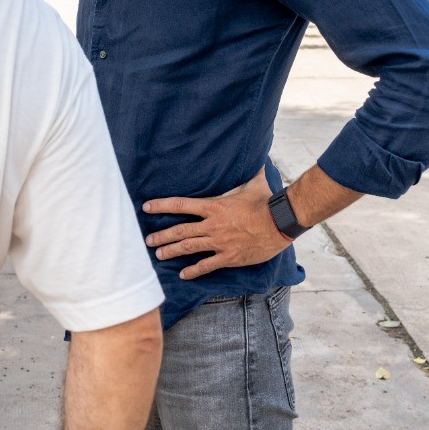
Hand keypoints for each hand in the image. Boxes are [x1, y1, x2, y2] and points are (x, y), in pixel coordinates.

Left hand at [142, 167, 290, 280]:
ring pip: (188, 248)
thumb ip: (247, 170)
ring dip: (171, 251)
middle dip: (161, 235)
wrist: (281, 223)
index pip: (180, 205)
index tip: (146, 207)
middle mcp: (212, 225)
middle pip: (180, 230)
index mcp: (214, 206)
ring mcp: (220, 242)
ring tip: (159, 254)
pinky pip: (207, 266)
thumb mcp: (253, 182)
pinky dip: (194, 271)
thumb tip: (253, 155)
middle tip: (147, 240)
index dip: (161, 205)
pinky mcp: (229, 257)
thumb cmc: (266, 201)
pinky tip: (184, 274)